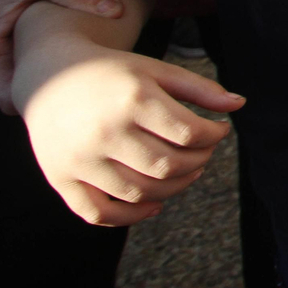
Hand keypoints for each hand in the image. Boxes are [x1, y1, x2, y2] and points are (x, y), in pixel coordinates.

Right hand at [0, 0, 123, 112]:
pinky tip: (81, 52)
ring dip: (55, 77)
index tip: (78, 92)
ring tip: (90, 69)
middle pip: (22, 96)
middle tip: (94, 85)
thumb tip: (117, 9)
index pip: (11, 101)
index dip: (43, 102)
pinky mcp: (9, 45)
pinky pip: (31, 65)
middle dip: (55, 95)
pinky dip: (53, 62)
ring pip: (27, 81)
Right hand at [15, 41, 243, 225]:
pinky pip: (99, 214)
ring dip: (174, 188)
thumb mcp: (155, 70)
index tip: (219, 131)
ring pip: (140, 192)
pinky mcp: (60, 179)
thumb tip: (239, 104)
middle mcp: (104, 132)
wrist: (48, 76)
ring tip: (186, 172)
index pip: (190, 133)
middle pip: (169, 166)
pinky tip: (154, 204)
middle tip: (204, 152)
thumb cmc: (112, 73)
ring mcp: (80, 160)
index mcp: (133, 100)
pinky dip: (130, 217)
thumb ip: (198, 88)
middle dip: (198, 162)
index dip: (214, 136)